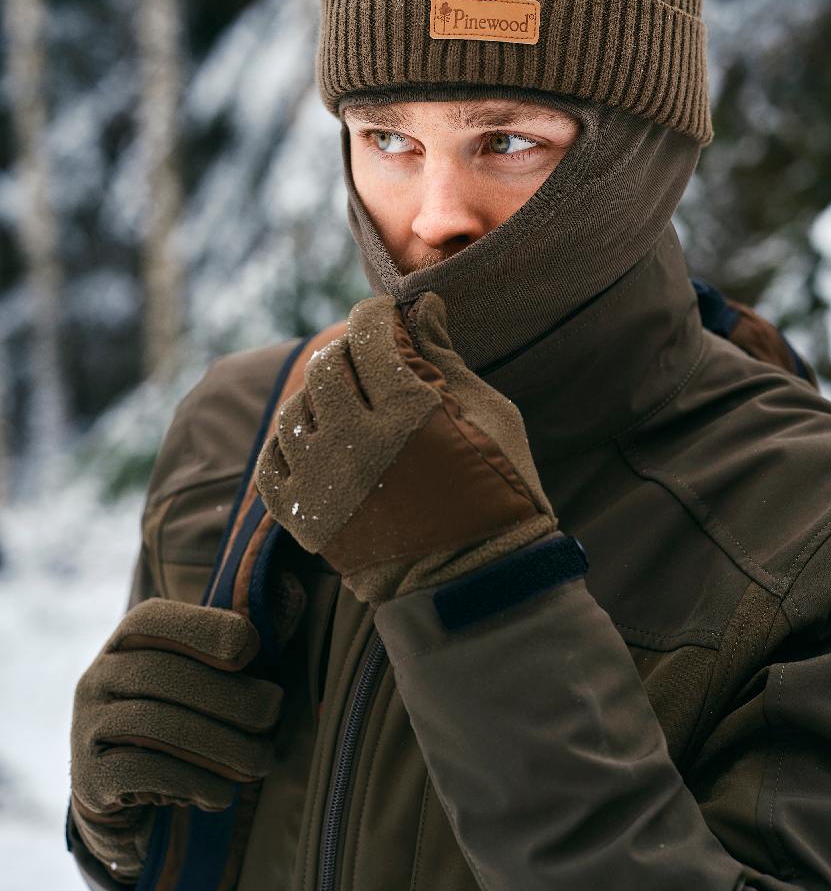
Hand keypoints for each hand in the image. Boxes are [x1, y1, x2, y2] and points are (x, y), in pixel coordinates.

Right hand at [69, 588, 300, 881]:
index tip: (250, 649)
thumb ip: (231, 648)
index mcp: (128, 638)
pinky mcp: (88, 779)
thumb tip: (279, 617)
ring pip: (157, 726)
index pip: (154, 619)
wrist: (123, 784)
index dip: (204, 628)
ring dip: (222, 745)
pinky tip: (221, 792)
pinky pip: (141, 772)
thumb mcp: (201, 672)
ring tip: (261, 762)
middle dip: (230, 696)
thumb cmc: (181, 711)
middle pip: (164, 676)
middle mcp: (98, 676)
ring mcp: (87, 727)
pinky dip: (192, 781)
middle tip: (273, 714)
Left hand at [254, 291, 556, 605]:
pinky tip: (314, 436)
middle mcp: (357, 443)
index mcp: (410, 412)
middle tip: (367, 356)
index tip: (382, 314)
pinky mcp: (308, 520)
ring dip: (316, 396)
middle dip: (345, 351)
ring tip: (343, 400)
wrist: (476, 583)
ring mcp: (325, 485)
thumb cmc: (497, 491)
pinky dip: (287, 442)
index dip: (374, 316)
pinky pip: (272, 464)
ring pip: (293, 412)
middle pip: (326, 368)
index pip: (370, 337)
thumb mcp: (490, 415)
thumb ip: (445, 358)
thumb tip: (421, 307)